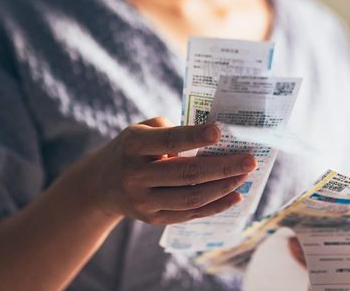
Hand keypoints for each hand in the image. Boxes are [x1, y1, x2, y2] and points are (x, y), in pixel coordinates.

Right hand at [81, 116, 256, 224]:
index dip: (194, 137)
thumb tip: (213, 140)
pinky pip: (189, 214)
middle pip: (186, 174)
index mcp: (133, 145)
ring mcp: (143, 201)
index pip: (168, 141)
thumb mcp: (141, 130)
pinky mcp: (152, 219)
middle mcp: (135, 175)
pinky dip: (215, 206)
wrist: (100, 185)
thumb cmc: (132, 149)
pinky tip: (235, 196)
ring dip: (222, 188)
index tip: (219, 132)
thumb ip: (171, 130)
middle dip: (222, 167)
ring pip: (190, 198)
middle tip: (249, 160)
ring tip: (244, 176)